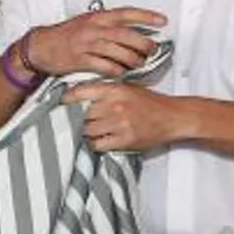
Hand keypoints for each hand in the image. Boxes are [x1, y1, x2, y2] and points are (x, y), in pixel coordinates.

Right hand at [25, 7, 165, 77]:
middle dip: (143, 44)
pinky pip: (104, 66)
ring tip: (138, 64)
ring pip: (118, 52)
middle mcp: (93, 29)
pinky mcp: (80, 60)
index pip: (127, 14)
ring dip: (132, 60)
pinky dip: (116, 70)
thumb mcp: (86, 22)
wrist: (40, 47)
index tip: (162, 21)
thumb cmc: (65, 36)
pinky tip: (120, 71)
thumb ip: (107, 24)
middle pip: (126, 35)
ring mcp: (86, 45)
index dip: (147, 16)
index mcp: (97, 18)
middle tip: (151, 50)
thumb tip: (131, 28)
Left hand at [62, 82, 193, 151]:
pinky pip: (97, 144)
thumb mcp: (126, 89)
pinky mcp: (125, 140)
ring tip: (86, 132)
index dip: (65, 101)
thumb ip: (103, 91)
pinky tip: (98, 140)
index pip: (79, 93)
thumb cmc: (149, 102)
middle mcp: (115, 105)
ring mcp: (120, 123)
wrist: (175, 116)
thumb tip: (74, 95)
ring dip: (83, 133)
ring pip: (86, 130)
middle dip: (73, 119)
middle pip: (80, 114)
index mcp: (114, 90)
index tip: (58, 106)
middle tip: (69, 122)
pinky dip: (94, 144)